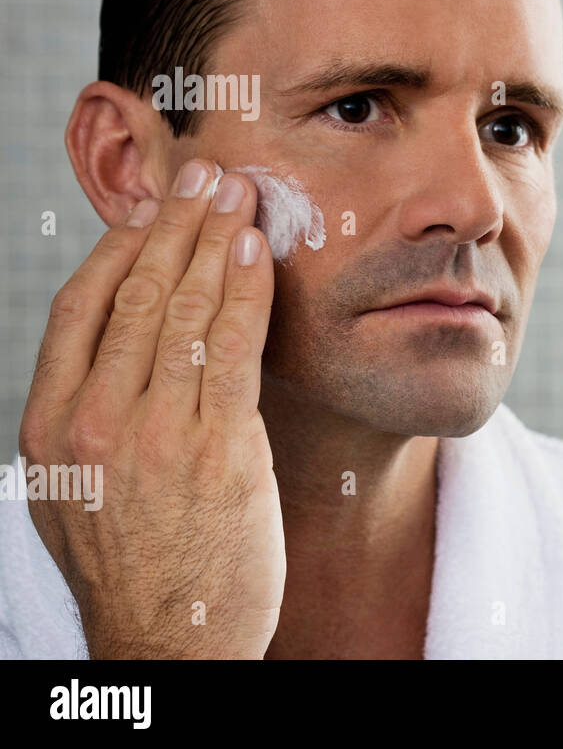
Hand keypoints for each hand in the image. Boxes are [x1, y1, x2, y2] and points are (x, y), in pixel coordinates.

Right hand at [18, 158, 284, 658]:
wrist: (169, 646)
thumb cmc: (135, 564)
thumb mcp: (80, 486)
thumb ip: (94, 413)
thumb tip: (128, 340)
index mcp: (51, 427)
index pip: (82, 304)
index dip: (122, 242)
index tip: (156, 203)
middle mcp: (93, 422)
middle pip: (134, 293)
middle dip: (176, 222)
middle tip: (206, 172)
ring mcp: (154, 435)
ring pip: (181, 310)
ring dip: (213, 240)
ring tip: (238, 192)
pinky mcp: (218, 451)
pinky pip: (230, 350)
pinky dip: (243, 292)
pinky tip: (255, 253)